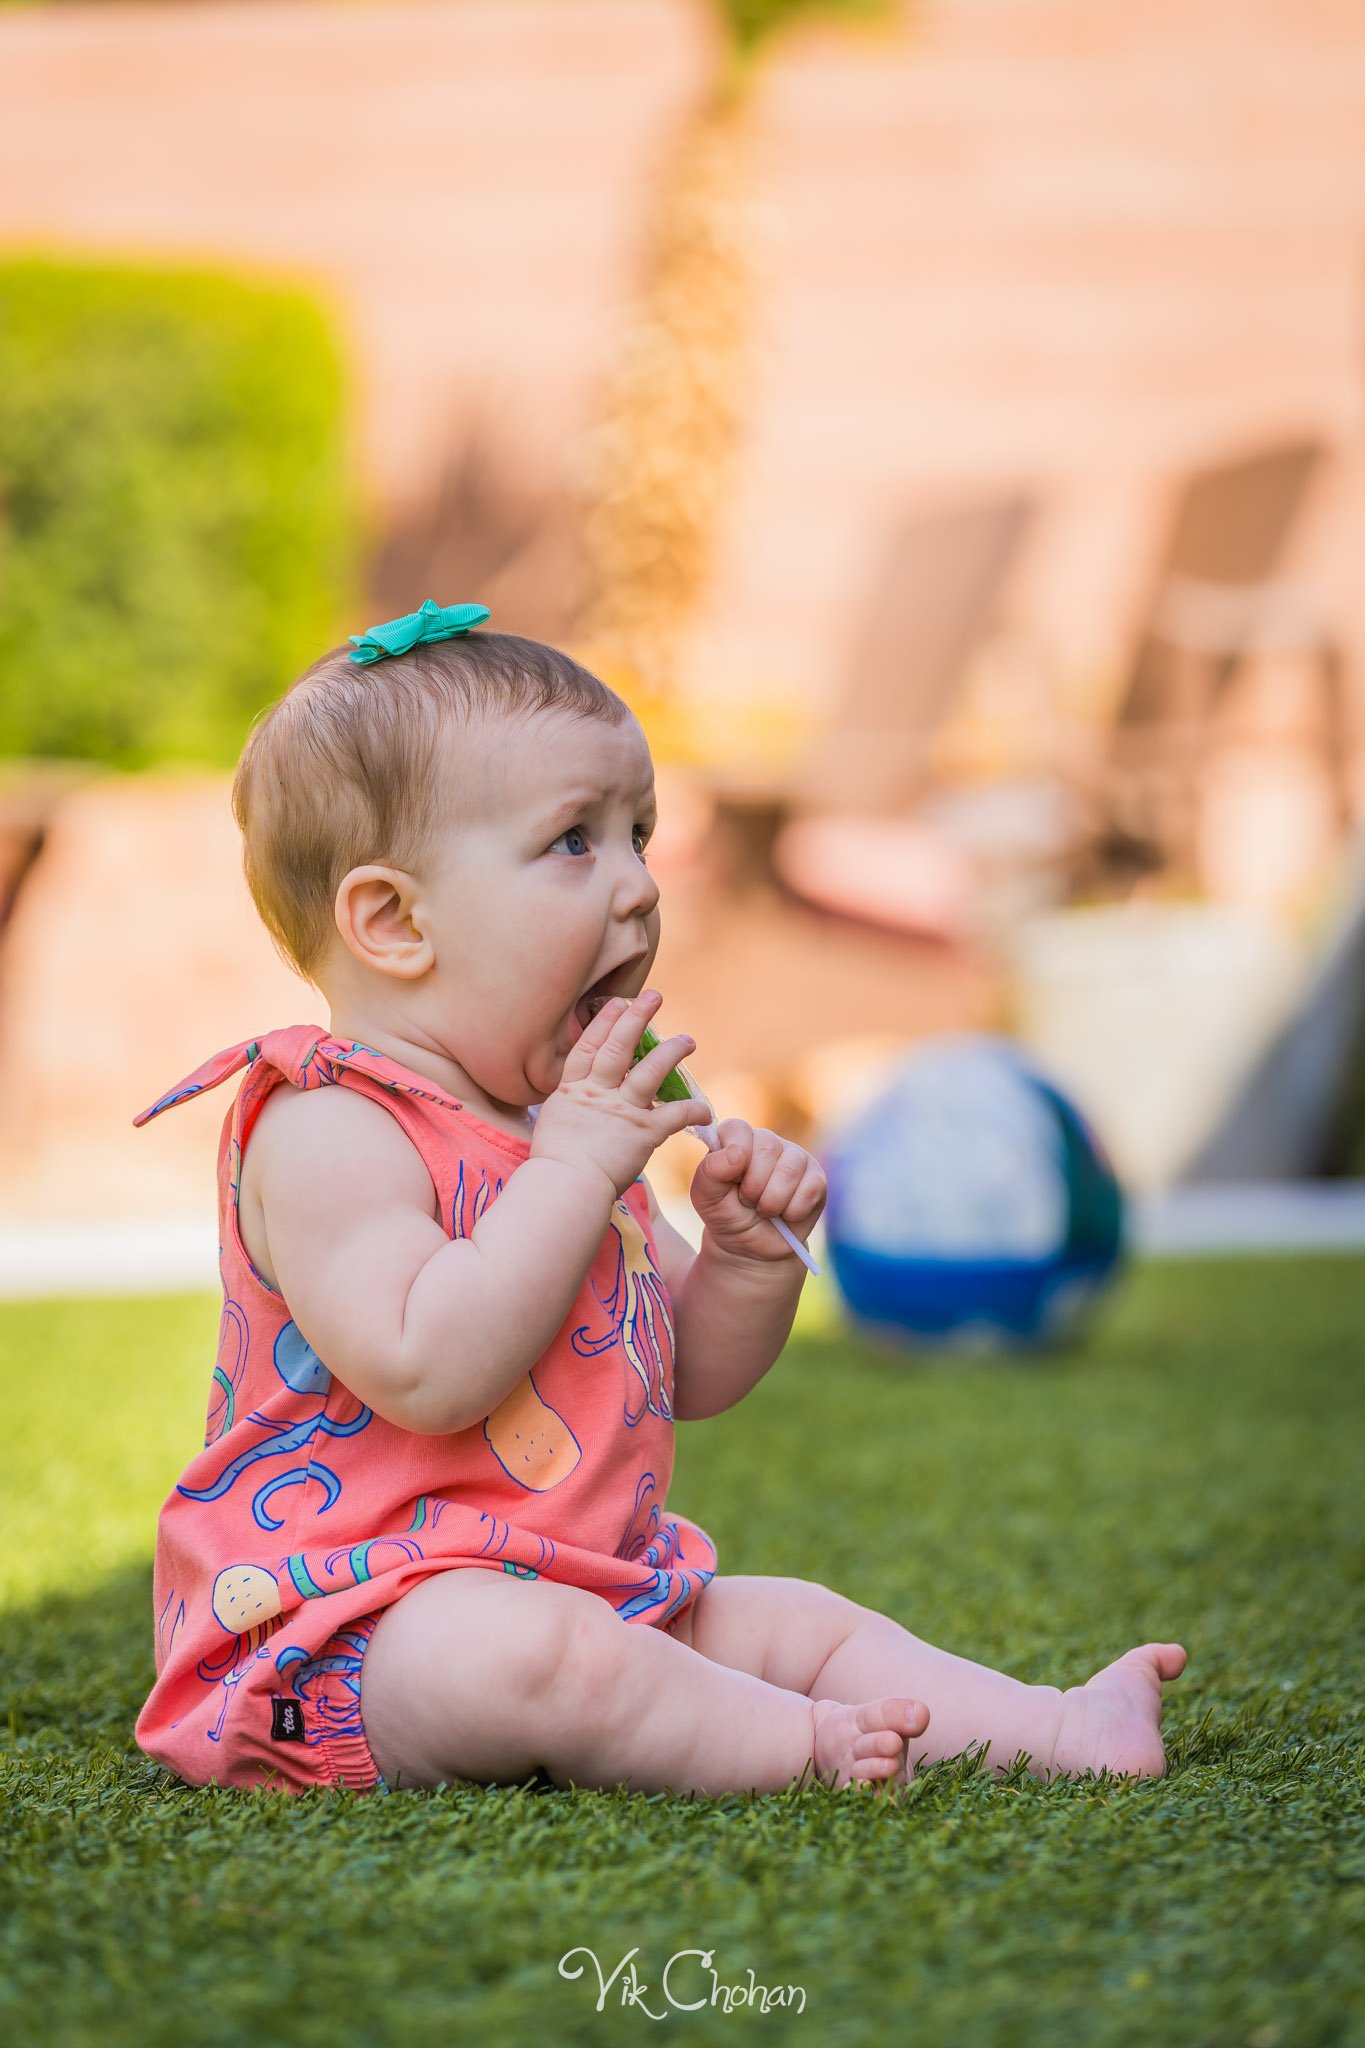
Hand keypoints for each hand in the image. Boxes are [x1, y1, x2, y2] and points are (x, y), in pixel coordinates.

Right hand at [531, 989, 713, 1200]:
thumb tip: (574, 1107)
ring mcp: (621, 1110)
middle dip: (637, 1018)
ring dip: (671, 1052)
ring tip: (687, 1040)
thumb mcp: (553, 1126)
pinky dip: (691, 1110)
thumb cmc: (554, 1166)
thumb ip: (569, 1110)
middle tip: (653, 996)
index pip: (588, 1048)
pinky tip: (704, 1108)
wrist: (564, 1186)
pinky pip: (674, 1114)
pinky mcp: (643, 1131)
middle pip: (619, 1047)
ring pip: (650, 1071)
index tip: (617, 1004)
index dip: (603, 1023)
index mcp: (572, 1091)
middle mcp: (597, 1093)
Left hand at [689, 1118, 827, 1264]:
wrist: (752, 1248)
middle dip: (753, 1186)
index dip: (734, 1157)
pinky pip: (810, 1189)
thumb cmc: (727, 1215)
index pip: (737, 1129)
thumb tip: (736, 1153)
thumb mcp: (706, 1197)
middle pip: (767, 1148)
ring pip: (790, 1169)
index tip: (731, 1180)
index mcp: (738, 1140)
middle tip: (747, 1201)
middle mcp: (768, 1142)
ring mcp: (796, 1158)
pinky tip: (786, 1214)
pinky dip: (793, 1211)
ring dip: (772, 1201)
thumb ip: (711, 1171)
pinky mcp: (817, 1178)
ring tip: (765, 1209)